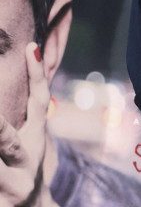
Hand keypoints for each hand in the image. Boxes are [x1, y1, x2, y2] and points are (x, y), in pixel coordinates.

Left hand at [0, 43, 55, 205]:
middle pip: (6, 139)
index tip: (30, 47)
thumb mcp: (28, 142)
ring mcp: (14, 185)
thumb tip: (17, 70)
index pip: (39, 101)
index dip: (36, 75)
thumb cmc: (22, 168)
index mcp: (35, 140)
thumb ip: (15, 122)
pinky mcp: (2, 205)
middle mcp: (27, 160)